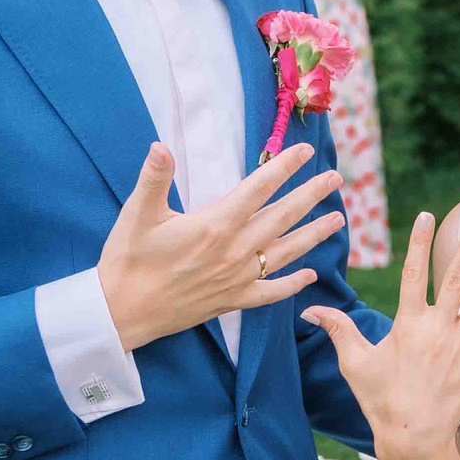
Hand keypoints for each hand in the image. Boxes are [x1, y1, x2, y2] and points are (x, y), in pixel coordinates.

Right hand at [99, 142, 347, 349]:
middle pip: (282, 217)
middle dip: (311, 195)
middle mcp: (233, 251)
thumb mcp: (136, 214)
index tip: (305, 150)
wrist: (121, 313)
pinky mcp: (231, 300)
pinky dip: (293, 284)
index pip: (258, 188)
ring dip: (314, 234)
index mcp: (214, 225)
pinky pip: (271, 292)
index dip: (284, 167)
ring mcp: (236, 278)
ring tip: (338, 219)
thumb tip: (161, 146)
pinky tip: (310, 275)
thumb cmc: (127, 260)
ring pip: (286, 253)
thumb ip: (154, 178)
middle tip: (335, 178)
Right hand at [303, 209, 459, 459]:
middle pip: (456, 277)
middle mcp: (437, 328)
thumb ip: (337, 329)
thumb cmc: (381, 401)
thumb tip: (310, 308)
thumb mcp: (354, 362)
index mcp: (407, 324)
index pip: (413, 273)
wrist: (413, 439)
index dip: (419, 243)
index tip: (427, 215)